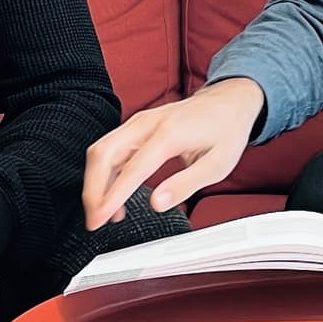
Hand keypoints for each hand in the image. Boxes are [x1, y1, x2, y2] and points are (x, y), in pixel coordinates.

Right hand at [82, 77, 264, 228]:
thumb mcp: (218, 164)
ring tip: (106, 213)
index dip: (113, 196)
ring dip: (96, 182)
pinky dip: (104, 172)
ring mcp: (139, 121)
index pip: (131, 169)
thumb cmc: (226, 131)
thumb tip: (157, 203)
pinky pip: (109, 147)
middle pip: (103, 154)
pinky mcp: (136, 125)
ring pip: (101, 150)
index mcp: (169, 134)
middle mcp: (147, 123)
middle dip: (93, 190)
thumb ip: (186, 184)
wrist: (229, 101)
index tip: (101, 218)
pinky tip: (114, 193)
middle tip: (95, 220)